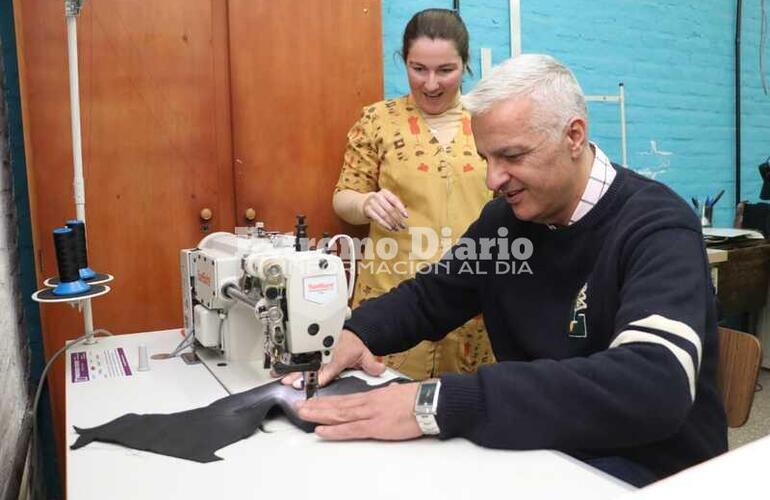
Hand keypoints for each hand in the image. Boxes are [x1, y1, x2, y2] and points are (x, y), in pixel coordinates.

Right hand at [281, 330, 384, 387]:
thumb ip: (371, 364)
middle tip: (292, 382)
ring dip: (291, 370)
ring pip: (302, 360)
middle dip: (301, 374)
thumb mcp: (364, 354)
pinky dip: (286, 363)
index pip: (330, 367)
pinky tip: (277, 369)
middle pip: (312, 365)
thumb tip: (380, 369)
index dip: (323, 375)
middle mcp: (325, 351)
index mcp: (339, 354)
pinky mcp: (309, 348)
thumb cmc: (354, 345)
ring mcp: (316, 349)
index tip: (316, 381)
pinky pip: (297, 356)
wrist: (350, 331)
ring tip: (280, 376)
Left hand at [294, 382, 421, 440]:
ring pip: (338, 414)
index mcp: (371, 397)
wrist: (428, 402)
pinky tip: (322, 430)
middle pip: (336, 405)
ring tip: (303, 415)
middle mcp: (366, 403)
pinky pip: (350, 429)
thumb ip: (387, 395)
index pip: (343, 399)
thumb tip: (386, 394)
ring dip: (318, 414)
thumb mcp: (397, 392)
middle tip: (298, 407)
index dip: (326, 401)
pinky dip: (334, 430)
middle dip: (316, 406)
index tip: (312, 402)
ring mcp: (369, 414)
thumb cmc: (417, 398)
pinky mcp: (375, 426)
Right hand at [362, 189, 408, 230]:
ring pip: (384, 215)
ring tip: (397, 229)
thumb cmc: (378, 202)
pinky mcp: (367, 210)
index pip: (395, 200)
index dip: (401, 209)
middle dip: (397, 219)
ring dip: (392, 223)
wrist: (361, 203)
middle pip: (390, 209)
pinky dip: (384, 224)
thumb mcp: (386, 199)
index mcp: (384, 192)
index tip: (406, 216)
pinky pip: (377, 219)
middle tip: (403, 226)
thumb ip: (395, 203)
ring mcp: (371, 203)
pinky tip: (390, 228)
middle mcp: (377, 196)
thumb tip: (406, 209)